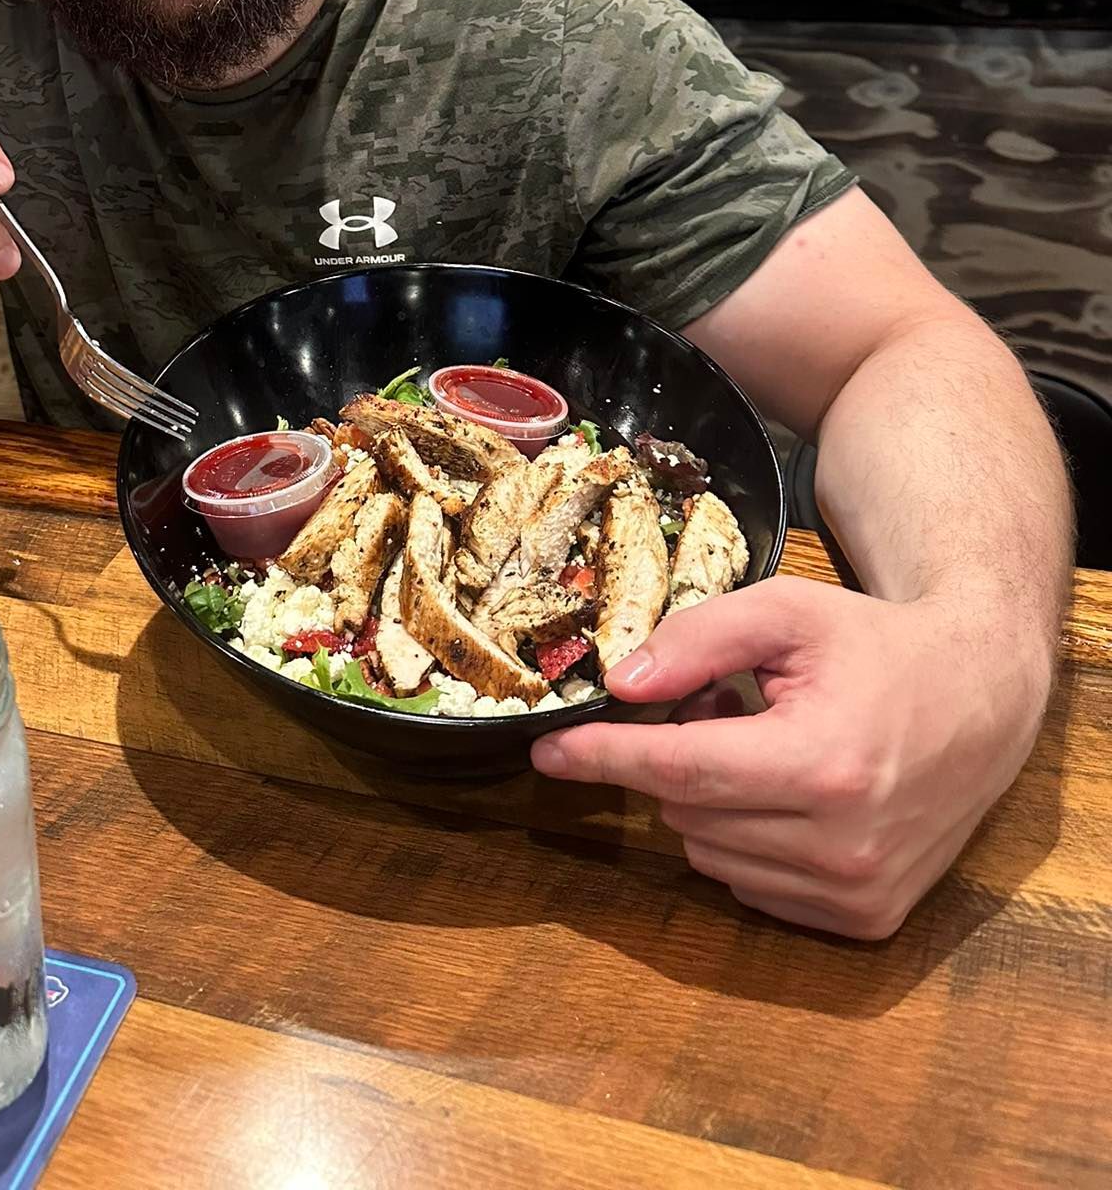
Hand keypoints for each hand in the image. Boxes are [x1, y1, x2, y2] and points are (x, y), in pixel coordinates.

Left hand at [529, 576, 1051, 938]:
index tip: (547, 753)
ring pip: (712, 856)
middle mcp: (841, 844)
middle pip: (689, 812)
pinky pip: (752, 887)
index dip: (604, 759)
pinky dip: (746, 840)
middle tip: (717, 705)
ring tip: (763, 742)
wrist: (982, 696)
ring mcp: (857, 892)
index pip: (680, 771)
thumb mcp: (788, 611)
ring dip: (711, 801)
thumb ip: (699, 638)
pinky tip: (788, 791)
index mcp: (822, 764)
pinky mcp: (868, 919)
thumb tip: (620, 686)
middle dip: (676, 757)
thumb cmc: (877, 646)